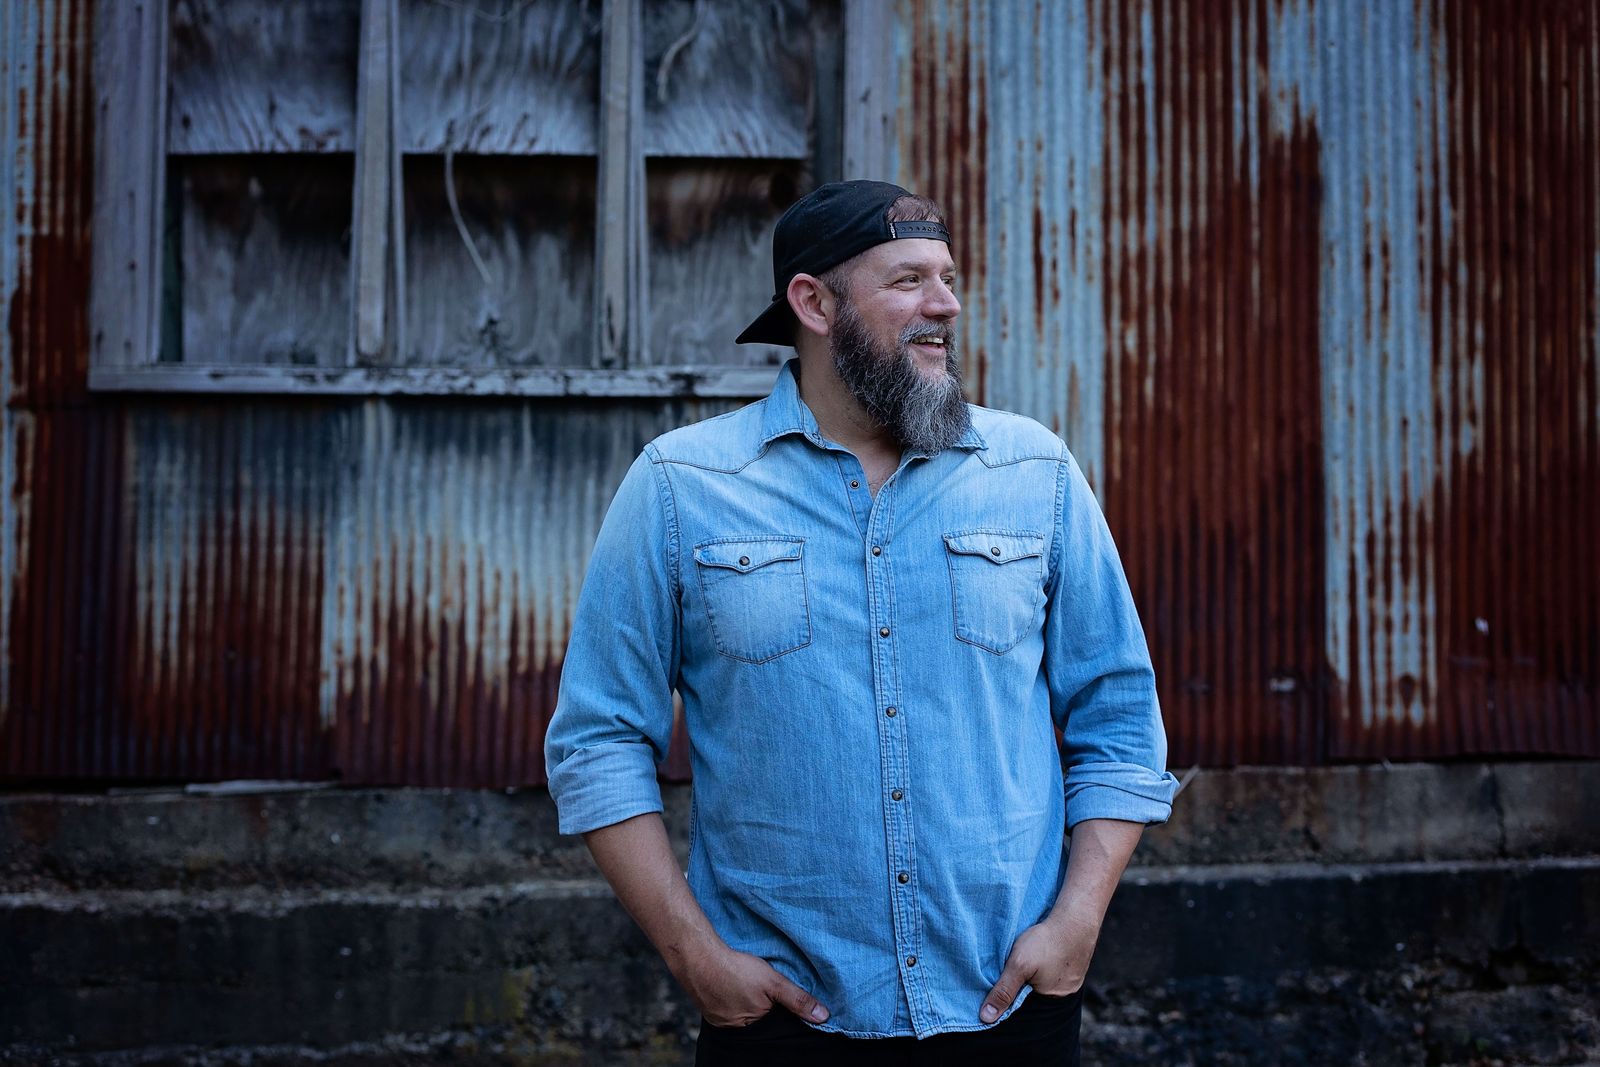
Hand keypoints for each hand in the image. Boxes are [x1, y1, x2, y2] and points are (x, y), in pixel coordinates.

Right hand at [679, 943, 830, 1028]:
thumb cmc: (735, 970)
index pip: (776, 1027)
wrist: (697, 958)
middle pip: (760, 1022)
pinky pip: (729, 1010)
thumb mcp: (773, 982)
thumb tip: (823, 1016)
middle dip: (766, 1009)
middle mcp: (737, 1032)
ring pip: (744, 1016)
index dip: (782, 1013)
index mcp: (754, 1030)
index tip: (781, 998)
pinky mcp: (711, 1013)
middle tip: (762, 990)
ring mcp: (721, 1022)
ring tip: (748, 987)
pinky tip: (735, 987)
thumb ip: (797, 999)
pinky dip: (734, 1000)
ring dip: (749, 1004)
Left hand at [979, 911, 1099, 1022]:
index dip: (1012, 997)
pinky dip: (1048, 964)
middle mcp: (1064, 995)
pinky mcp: (1075, 966)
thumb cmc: (1047, 942)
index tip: (1000, 985)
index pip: (1024, 1006)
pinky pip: (1056, 971)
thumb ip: (1003, 991)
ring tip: (1029, 960)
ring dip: (1036, 973)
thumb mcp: (1018, 965)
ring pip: (1046, 981)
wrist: (1076, 919)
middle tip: (1015, 969)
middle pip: (1035, 995)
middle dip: (1024, 985)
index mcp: (1050, 1001)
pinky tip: (1043, 953)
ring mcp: (1072, 981)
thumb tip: (986, 1018)